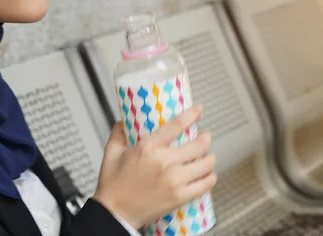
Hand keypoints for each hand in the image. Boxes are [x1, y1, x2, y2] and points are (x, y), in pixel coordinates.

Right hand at [92, 105, 216, 228]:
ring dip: (210, 158)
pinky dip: (210, 178)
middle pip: (198, 144)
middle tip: (206, 136)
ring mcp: (174, 180)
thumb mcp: (111, 152)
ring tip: (209, 156)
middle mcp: (164, 162)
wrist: (114, 213)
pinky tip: (209, 175)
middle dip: (206, 138)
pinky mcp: (179, 196)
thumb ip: (118, 132)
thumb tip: (123, 121)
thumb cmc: (112, 185)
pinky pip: (204, 184)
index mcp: (148, 147)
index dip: (192, 114)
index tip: (199, 110)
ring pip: (205, 164)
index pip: (177, 125)